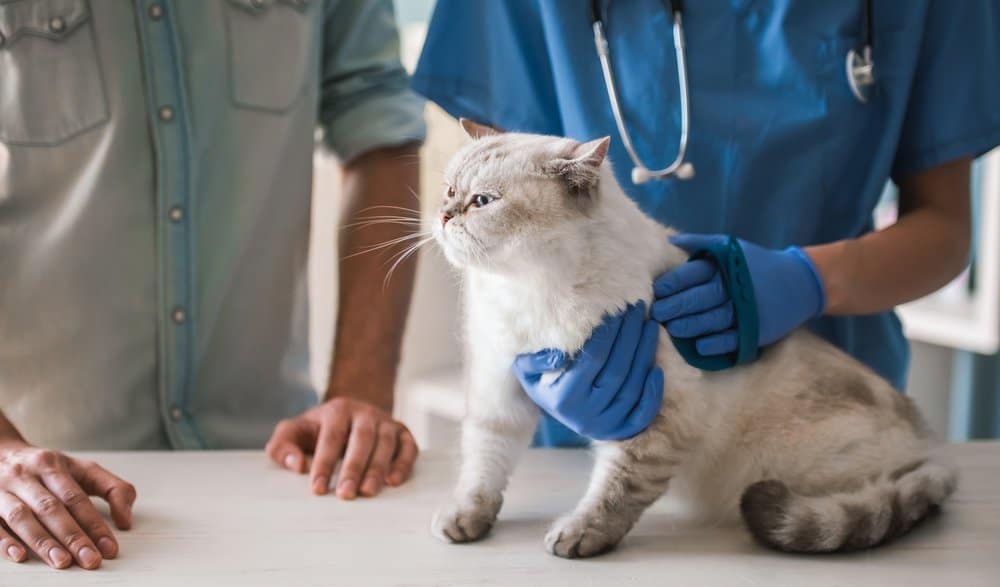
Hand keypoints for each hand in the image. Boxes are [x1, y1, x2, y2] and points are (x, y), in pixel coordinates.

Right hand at [0, 441, 135, 569]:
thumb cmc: (47, 468)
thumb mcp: (81, 469)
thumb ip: (112, 488)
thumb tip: (126, 520)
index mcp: (53, 465)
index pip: (77, 498)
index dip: (94, 524)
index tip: (109, 548)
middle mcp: (26, 475)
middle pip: (52, 508)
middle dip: (72, 536)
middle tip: (89, 560)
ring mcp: (2, 489)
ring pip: (23, 516)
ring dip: (42, 541)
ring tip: (62, 562)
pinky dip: (4, 540)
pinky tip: (19, 555)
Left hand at [265, 398, 418, 498]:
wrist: (349, 414)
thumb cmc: (316, 430)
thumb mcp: (293, 432)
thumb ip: (283, 447)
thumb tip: (297, 465)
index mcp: (337, 410)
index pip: (331, 437)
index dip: (324, 463)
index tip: (317, 489)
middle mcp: (365, 412)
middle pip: (361, 439)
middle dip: (353, 468)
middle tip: (346, 494)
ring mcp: (386, 422)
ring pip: (385, 443)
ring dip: (377, 468)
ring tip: (368, 492)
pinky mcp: (402, 433)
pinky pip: (408, 447)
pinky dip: (403, 463)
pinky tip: (393, 482)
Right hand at [512, 302, 663, 440]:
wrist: (553, 408)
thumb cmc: (542, 379)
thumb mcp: (526, 369)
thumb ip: (535, 360)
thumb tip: (559, 356)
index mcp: (563, 399)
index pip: (594, 358)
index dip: (609, 332)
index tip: (617, 309)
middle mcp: (584, 415)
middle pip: (617, 370)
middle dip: (630, 336)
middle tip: (637, 309)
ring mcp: (605, 425)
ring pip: (632, 387)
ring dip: (644, 354)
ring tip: (650, 326)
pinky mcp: (620, 431)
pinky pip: (642, 413)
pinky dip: (653, 392)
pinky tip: (657, 367)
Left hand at [652, 234, 825, 355]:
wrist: (800, 282)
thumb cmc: (756, 264)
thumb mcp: (731, 248)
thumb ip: (700, 244)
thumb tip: (668, 241)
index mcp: (726, 265)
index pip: (695, 273)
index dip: (674, 282)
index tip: (657, 290)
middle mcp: (735, 287)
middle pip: (702, 297)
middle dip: (677, 306)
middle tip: (656, 313)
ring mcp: (747, 310)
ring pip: (715, 319)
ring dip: (691, 326)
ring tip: (671, 330)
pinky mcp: (757, 330)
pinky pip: (734, 339)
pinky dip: (716, 344)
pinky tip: (699, 347)